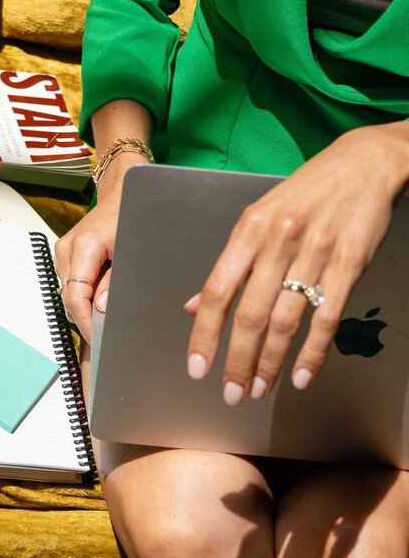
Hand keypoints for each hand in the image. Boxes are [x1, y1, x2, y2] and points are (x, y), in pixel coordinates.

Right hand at [55, 155, 145, 341]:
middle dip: (86, 317)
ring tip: (107, 312)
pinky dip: (85, 293)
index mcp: (83, 247)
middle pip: (69, 298)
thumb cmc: (130, 213)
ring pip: (69, 292)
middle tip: (107, 333)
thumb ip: (115, 281)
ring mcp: (64, 251)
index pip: (74, 297)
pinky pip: (72, 282)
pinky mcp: (67, 254)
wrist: (122, 190)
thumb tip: (102, 310)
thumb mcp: (130, 250)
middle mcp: (67, 249)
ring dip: (85, 305)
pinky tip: (101, 294)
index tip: (97, 339)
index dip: (85, 323)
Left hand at [185, 124, 408, 403]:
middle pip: (251, 313)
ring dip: (271, 362)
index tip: (197, 368)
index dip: (205, 333)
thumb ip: (229, 266)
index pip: (218, 291)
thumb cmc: (302, 196)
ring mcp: (316, 253)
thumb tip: (195, 307)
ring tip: (260, 388)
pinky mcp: (350, 263)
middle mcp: (279, 242)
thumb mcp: (257, 220)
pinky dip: (313, 352)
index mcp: (249, 231)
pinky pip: (327, 317)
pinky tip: (302, 376)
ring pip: (287, 320)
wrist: (361, 165)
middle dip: (238, 360)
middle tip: (232, 393)